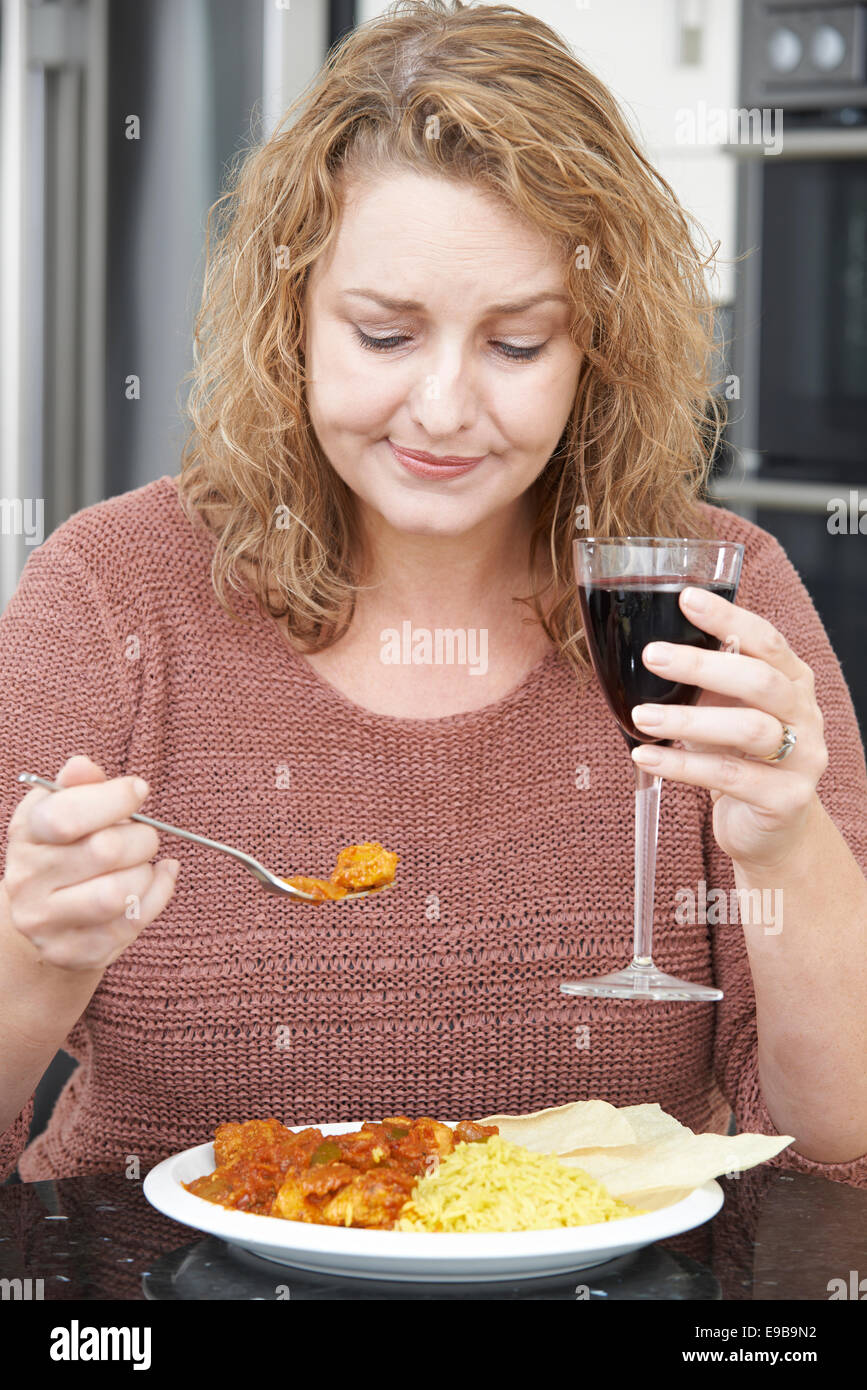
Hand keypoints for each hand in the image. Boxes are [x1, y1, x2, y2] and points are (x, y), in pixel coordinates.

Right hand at [3, 755, 180, 971]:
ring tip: (144, 863)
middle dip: (141, 837)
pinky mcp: (75, 953)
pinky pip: (134, 922)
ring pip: (119, 893)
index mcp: (26, 835)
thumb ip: (78, 785)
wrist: (49, 915)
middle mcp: (27, 881)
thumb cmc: (68, 848)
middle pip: (104, 852)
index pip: (65, 816)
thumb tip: (82, 766)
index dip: (113, 798)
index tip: (138, 790)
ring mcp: (47, 923)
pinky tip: (156, 880)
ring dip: (147, 872)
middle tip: (145, 835)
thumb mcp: (64, 809)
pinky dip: (158, 895)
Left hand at [629, 586, 828, 873]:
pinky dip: (683, 765)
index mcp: (793, 682)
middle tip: (653, 655)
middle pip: (760, 680)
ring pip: (748, 730)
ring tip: (641, 716)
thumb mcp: (728, 713)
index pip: (766, 640)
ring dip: (688, 721)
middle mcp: (805, 716)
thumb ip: (707, 683)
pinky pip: (729, 778)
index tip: (687, 599)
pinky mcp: (785, 799)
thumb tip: (653, 649)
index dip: (729, 618)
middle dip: (703, 665)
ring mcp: (802, 759)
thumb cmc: (741, 760)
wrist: (770, 830)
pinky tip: (646, 757)